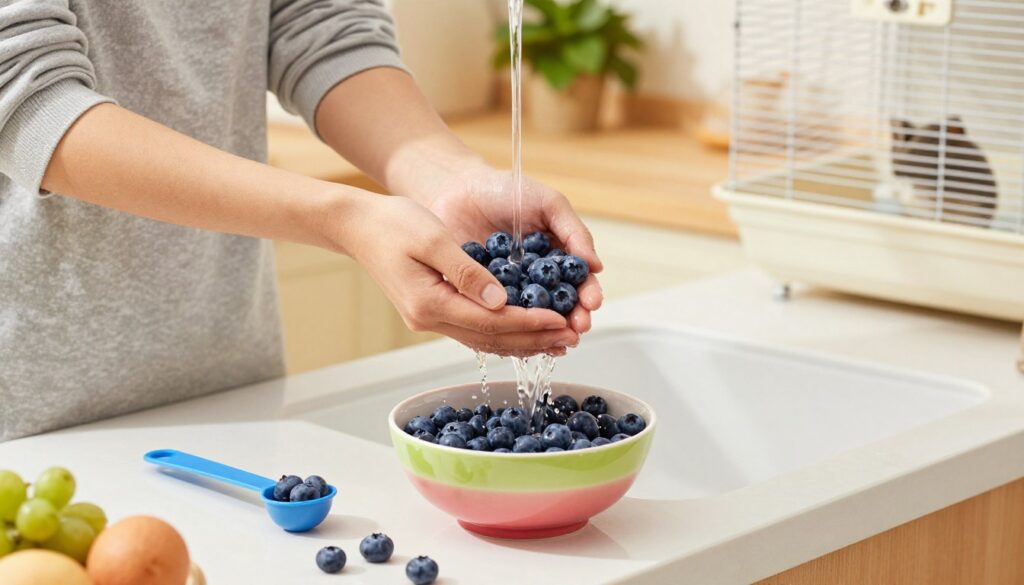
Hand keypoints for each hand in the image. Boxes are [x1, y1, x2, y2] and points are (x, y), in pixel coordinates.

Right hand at [331, 192, 579, 355]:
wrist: (357, 226)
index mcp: (430, 303)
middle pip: (491, 339)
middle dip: (534, 338)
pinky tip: (527, 332)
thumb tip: (501, 300)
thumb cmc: (393, 223)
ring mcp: (429, 320)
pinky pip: (475, 330)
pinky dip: (504, 333)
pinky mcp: (432, 313)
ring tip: (558, 341)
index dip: (529, 323)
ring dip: (522, 341)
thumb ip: (467, 272)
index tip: (560, 320)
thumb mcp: (433, 238)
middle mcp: (429, 319)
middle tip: (571, 336)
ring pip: (484, 340)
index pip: (490, 321)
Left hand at [419, 167, 603, 334]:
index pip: (579, 282)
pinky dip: (509, 330)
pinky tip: (518, 337)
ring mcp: (510, 291)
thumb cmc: (505, 191)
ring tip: (554, 338)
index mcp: (556, 257)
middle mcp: (536, 279)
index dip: (587, 294)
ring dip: (544, 330)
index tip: (591, 304)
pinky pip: (498, 318)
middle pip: (560, 307)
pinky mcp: (482, 298)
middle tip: (577, 328)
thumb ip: (573, 232)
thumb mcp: (547, 204)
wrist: (457, 189)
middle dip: (571, 319)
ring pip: (531, 318)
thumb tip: (596, 266)